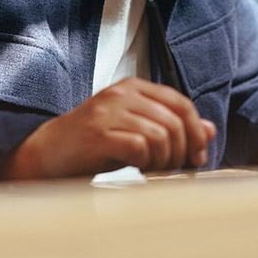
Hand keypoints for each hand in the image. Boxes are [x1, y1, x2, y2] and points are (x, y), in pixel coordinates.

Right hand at [2, 77, 216, 179]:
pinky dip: (146, 164)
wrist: (47, 154)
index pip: (181, 103)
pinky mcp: (98, 134)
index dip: (196, 131)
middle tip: (175, 168)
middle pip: (175, 121)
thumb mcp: (136, 129)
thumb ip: (171, 126)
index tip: (197, 155)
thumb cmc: (93, 144)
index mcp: (133, 87)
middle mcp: (121, 94)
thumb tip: (210, 129)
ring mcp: (108, 112)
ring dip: (164, 161)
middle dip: (182, 151)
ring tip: (154, 170)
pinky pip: (139, 148)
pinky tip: (138, 170)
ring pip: (160, 135)